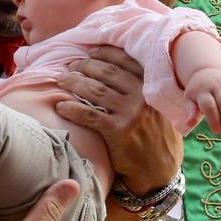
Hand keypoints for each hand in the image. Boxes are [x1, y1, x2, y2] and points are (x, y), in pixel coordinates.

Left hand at [55, 45, 181, 191]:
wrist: (160, 170)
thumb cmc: (156, 136)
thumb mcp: (158, 107)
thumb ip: (143, 89)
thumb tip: (117, 70)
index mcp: (151, 86)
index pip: (125, 60)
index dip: (104, 53)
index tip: (89, 50)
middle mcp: (142, 96)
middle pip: (106, 72)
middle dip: (84, 65)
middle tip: (70, 65)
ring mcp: (130, 113)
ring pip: (95, 90)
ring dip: (74, 82)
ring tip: (61, 80)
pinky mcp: (118, 131)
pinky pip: (89, 115)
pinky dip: (72, 109)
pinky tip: (60, 107)